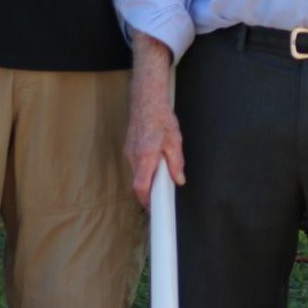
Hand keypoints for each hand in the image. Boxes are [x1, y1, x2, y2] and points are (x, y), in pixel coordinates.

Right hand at [127, 35, 184, 205]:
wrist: (146, 99)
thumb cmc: (161, 117)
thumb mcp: (175, 139)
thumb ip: (176, 162)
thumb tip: (179, 180)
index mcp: (146, 155)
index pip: (141, 186)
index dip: (146, 200)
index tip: (153, 208)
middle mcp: (134, 156)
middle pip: (138, 182)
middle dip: (150, 189)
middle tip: (163, 190)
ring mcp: (128, 152)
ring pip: (137, 173)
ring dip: (148, 176)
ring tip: (162, 170)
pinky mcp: (128, 148)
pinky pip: (136, 164)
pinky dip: (145, 167)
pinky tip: (155, 159)